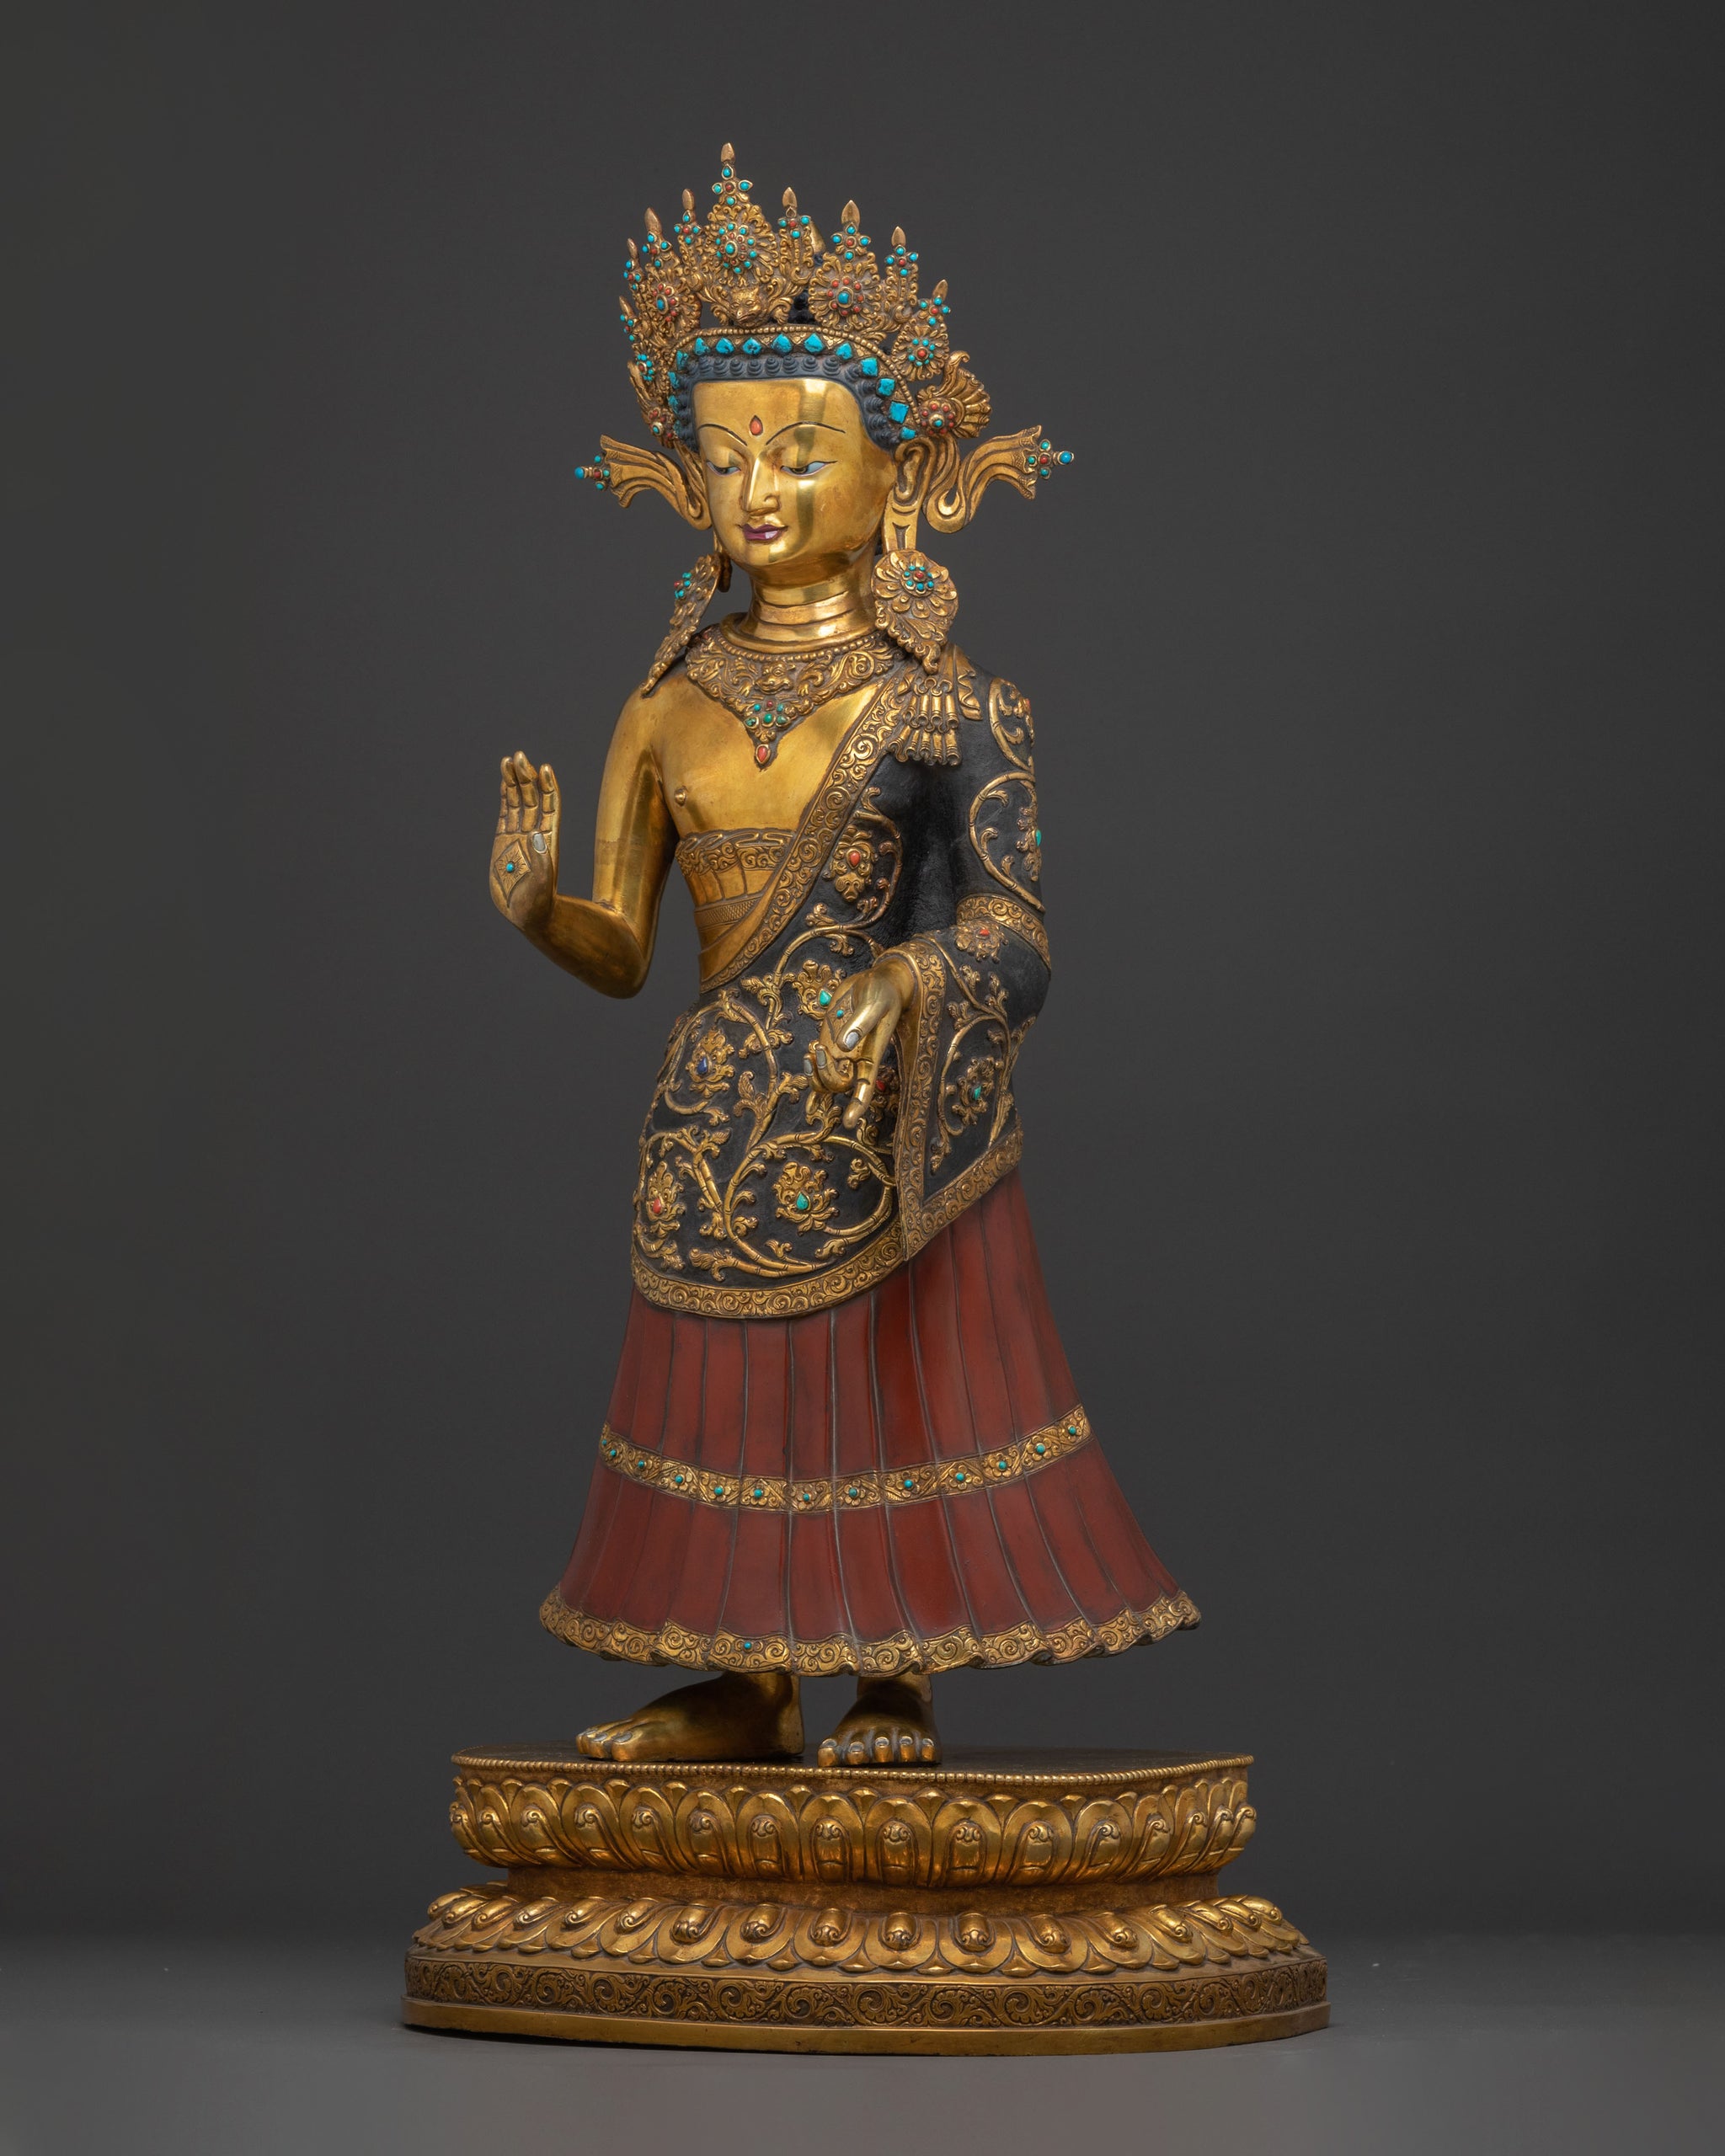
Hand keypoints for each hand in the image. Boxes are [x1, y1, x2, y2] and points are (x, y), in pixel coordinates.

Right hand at [490, 751, 559, 931]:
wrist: (527, 918)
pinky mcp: (504, 842)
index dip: (548, 788)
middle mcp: (535, 835)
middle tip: (520, 755)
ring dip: (515, 781)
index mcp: (547, 843)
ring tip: (510, 759)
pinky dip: (505, 795)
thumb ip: (540, 865)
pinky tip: (505, 779)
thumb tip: (537, 835)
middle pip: (532, 799)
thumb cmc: (537, 909)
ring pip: (519, 802)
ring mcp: (519, 837)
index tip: (544, 768)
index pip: (549, 808)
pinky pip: (506, 813)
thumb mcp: (541, 889)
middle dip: (526, 777)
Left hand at [811, 953, 914, 1131]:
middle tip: (820, 1051)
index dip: (858, 1105)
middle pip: (837, 1085)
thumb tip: (842, 1045)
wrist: (877, 981)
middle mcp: (855, 1058)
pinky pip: (816, 1064)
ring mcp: (840, 1051)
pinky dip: (809, 1066)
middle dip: (825, 1075)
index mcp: (871, 1055)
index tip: (849, 1122)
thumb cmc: (883, 993)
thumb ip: (861, 1023)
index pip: (865, 1087)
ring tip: (811, 1054)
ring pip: (824, 1080)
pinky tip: (809, 1053)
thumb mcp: (875, 1003)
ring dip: (813, 1075)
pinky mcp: (829, 1039)